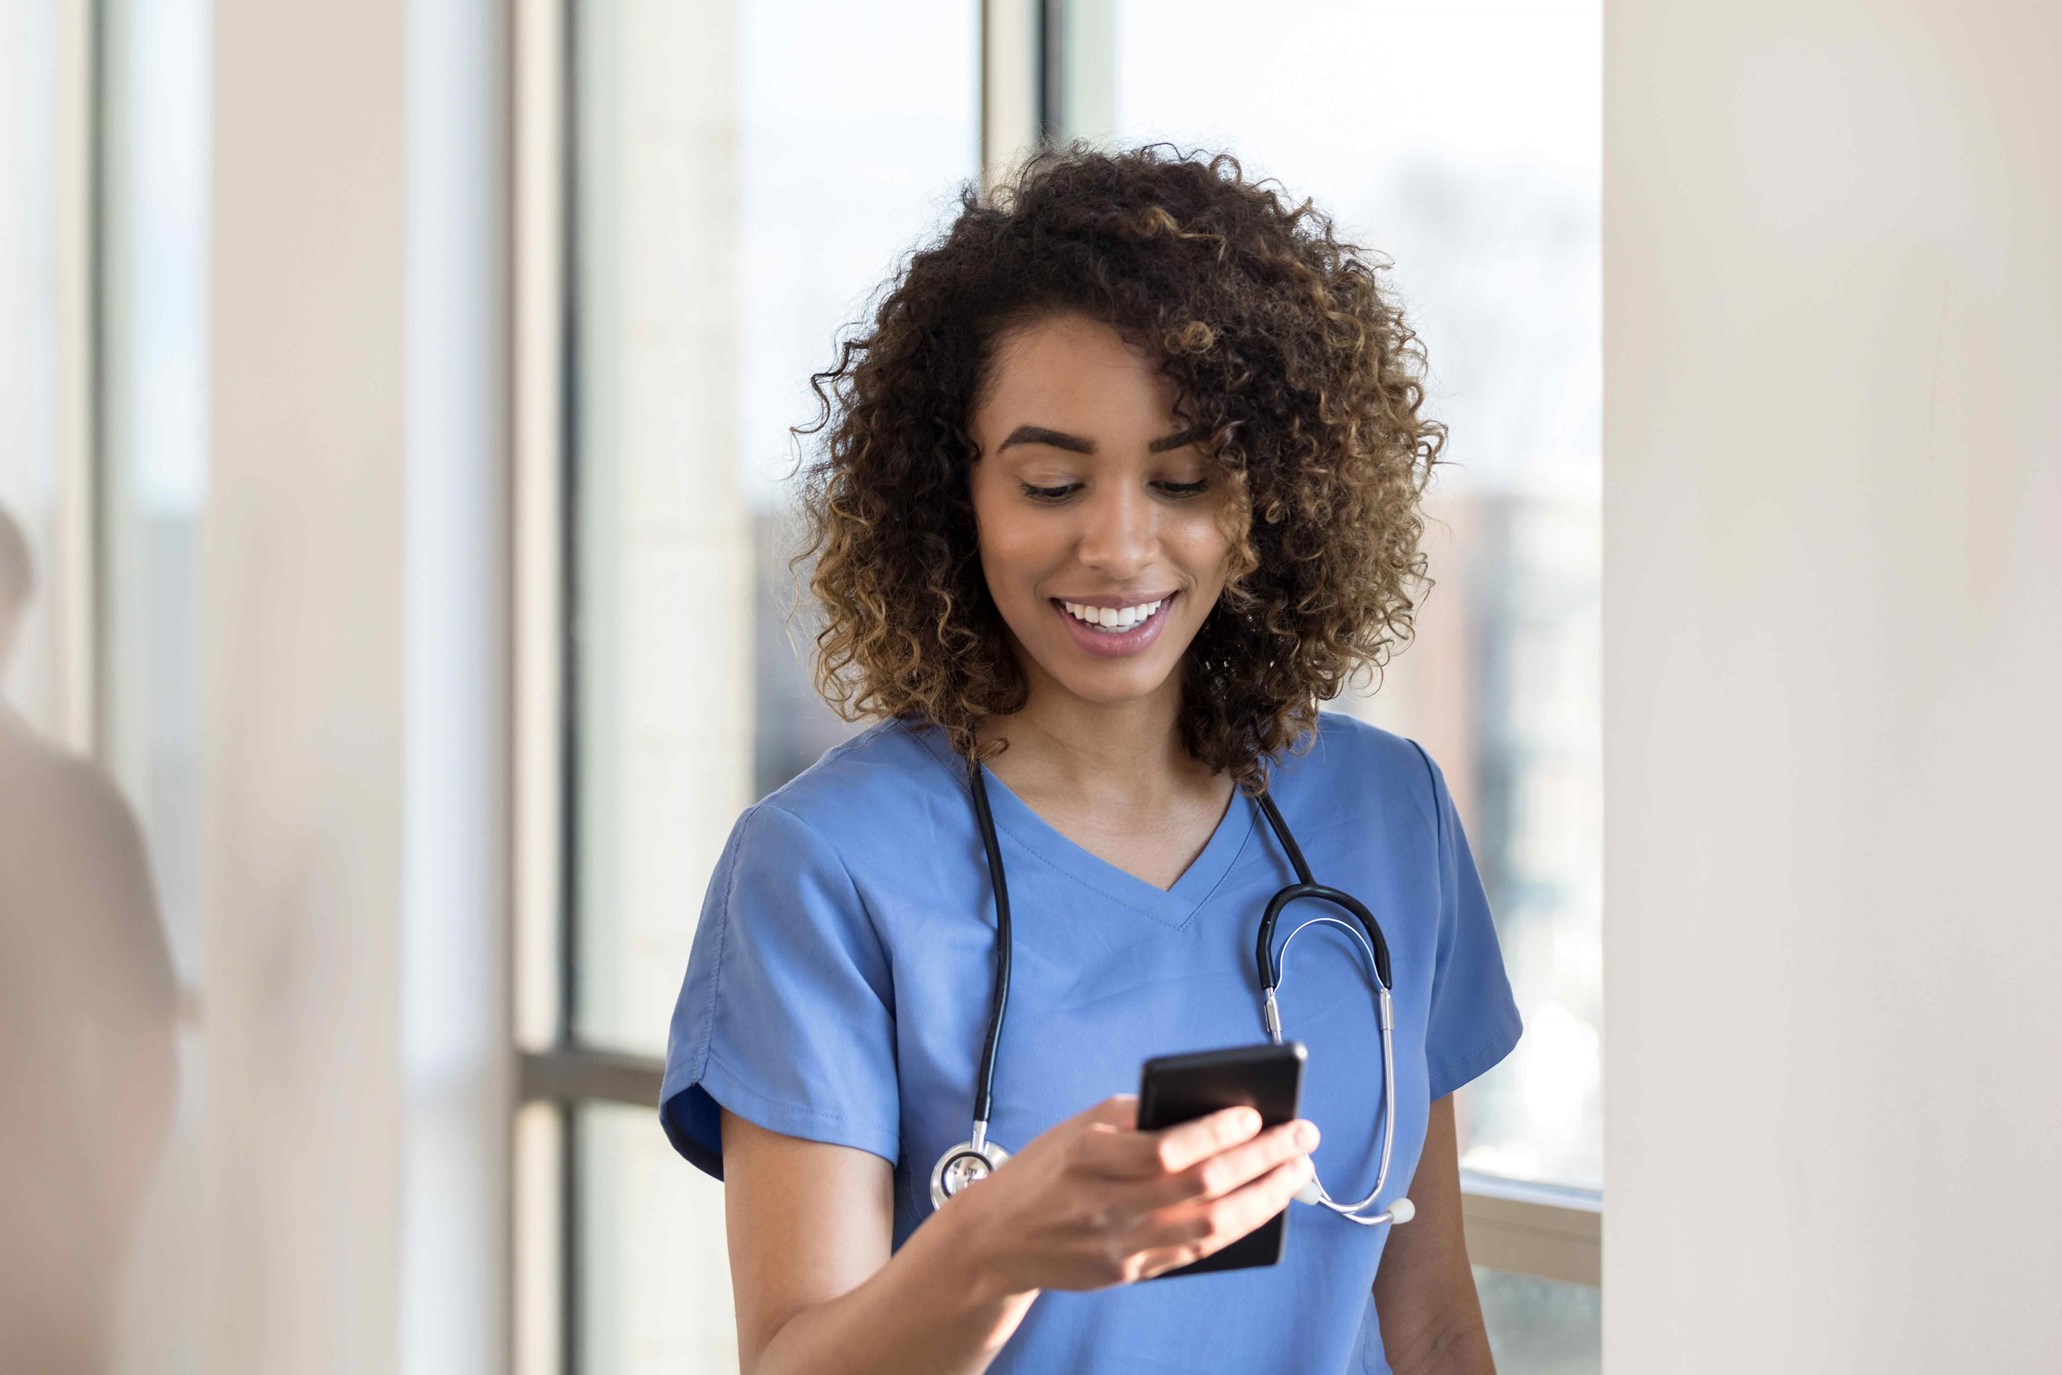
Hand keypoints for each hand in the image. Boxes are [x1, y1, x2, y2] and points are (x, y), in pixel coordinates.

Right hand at [943, 1093, 1318, 1296]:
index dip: (1216, 1132)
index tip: (1255, 1113)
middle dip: (1261, 1159)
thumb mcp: (1078, 1127)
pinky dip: (1236, 1227)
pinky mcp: (1129, 1273)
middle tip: (1302, 1136)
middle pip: (1200, 1187)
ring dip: (1264, 1198)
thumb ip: (1136, 1117)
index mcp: (1087, 1157)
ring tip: (1297, 1172)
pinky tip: (1264, 1204)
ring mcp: (1119, 1246)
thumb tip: (1210, 1110)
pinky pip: (1196, 1252)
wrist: (998, 1239)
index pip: (1165, 1148)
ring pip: (1209, 1227)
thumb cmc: (1046, 1169)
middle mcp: (1105, 1205)